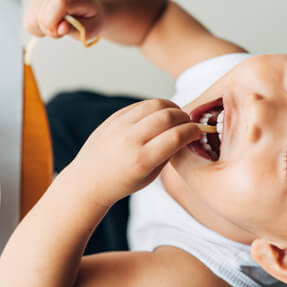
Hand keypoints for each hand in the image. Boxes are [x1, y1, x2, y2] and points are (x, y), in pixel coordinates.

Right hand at [23, 0, 103, 41]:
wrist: (87, 10)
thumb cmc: (90, 20)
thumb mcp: (91, 29)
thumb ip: (76, 29)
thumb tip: (60, 28)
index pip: (60, 3)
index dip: (55, 21)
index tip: (60, 33)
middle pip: (43, 13)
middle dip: (51, 29)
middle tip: (63, 31)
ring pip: (33, 18)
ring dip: (44, 29)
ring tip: (58, 26)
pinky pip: (28, 20)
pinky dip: (37, 27)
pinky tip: (50, 25)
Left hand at [67, 99, 201, 206]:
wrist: (89, 180)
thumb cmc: (123, 182)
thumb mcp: (151, 175)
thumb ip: (169, 152)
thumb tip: (186, 132)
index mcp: (141, 160)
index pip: (176, 136)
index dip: (192, 131)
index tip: (198, 132)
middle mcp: (129, 141)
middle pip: (168, 116)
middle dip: (184, 117)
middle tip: (189, 123)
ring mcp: (119, 127)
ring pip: (155, 104)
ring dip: (172, 107)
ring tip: (177, 116)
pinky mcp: (113, 118)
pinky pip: (140, 104)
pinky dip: (155, 107)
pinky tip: (160, 114)